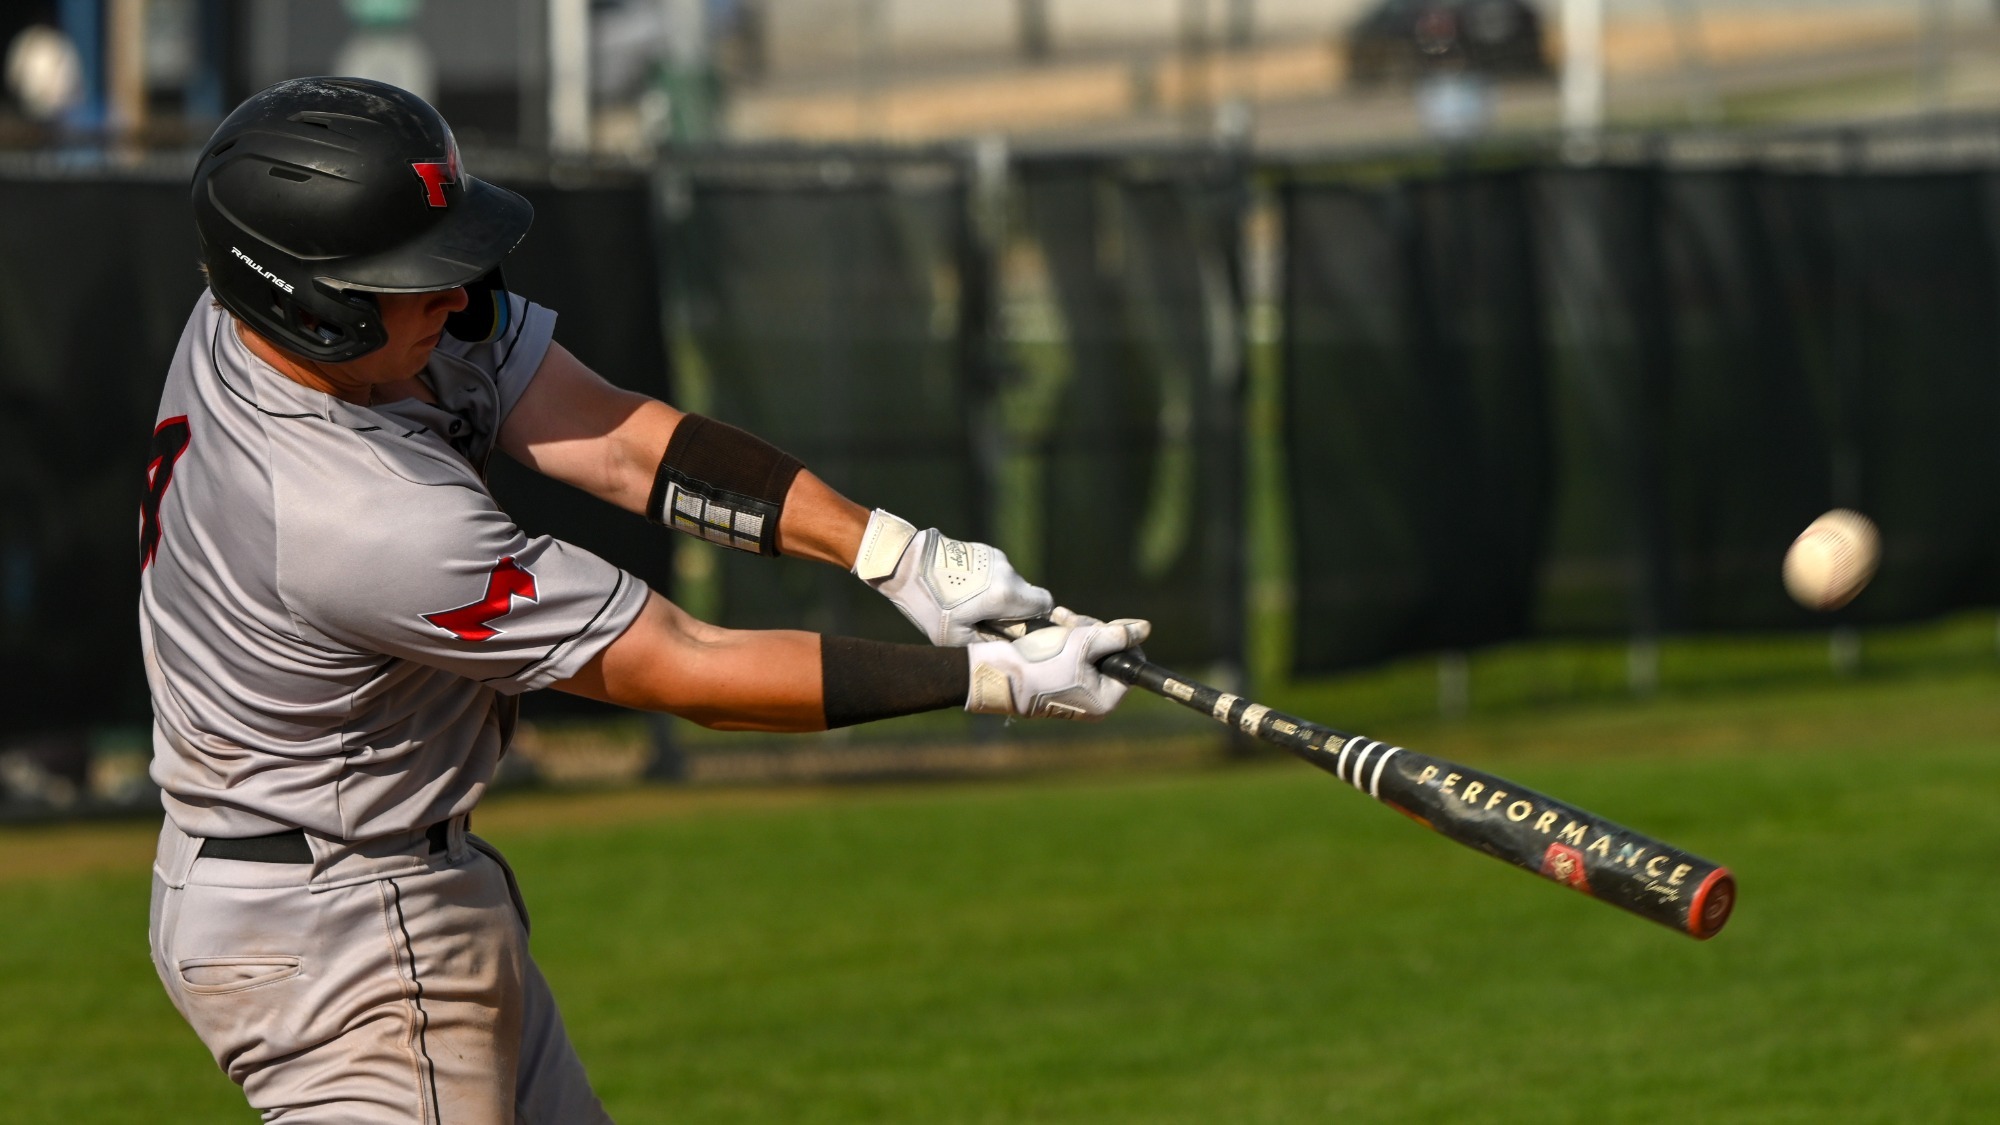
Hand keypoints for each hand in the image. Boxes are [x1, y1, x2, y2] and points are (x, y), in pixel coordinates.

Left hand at [851, 509, 1054, 645]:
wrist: (903, 563)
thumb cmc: (928, 604)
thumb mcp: (955, 638)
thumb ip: (989, 644)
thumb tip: (1008, 647)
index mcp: (1006, 594)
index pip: (1045, 605)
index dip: (1035, 619)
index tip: (1013, 628)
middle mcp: (1007, 572)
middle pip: (1025, 595)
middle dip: (1010, 611)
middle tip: (982, 621)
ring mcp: (995, 557)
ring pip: (1009, 584)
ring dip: (995, 597)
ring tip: (965, 605)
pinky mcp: (982, 549)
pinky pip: (994, 572)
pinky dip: (984, 584)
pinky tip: (959, 590)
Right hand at [963, 609, 1149, 720]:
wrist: (1000, 673)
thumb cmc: (1044, 663)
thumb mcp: (1084, 643)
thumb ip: (1117, 635)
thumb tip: (1145, 629)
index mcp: (1106, 700)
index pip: (1130, 663)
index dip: (1120, 639)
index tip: (1103, 625)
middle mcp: (1094, 699)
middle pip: (1111, 654)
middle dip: (1093, 631)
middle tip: (1073, 621)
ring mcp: (1077, 690)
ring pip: (1091, 650)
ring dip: (1078, 630)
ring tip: (1059, 619)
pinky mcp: (1061, 680)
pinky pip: (1074, 655)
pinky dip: (1067, 638)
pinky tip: (1054, 624)